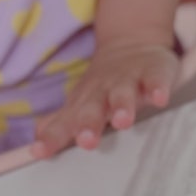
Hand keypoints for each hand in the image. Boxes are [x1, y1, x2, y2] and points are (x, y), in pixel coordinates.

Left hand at [31, 37, 180, 159]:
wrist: (132, 44)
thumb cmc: (104, 85)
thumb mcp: (80, 103)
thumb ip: (60, 125)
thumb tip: (36, 147)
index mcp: (84, 103)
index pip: (65, 122)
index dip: (53, 136)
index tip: (39, 151)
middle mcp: (102, 93)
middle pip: (93, 109)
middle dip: (89, 124)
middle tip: (86, 142)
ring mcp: (128, 82)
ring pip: (123, 94)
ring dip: (123, 107)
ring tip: (123, 121)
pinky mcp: (153, 73)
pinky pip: (156, 81)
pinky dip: (158, 89)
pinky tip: (160, 99)